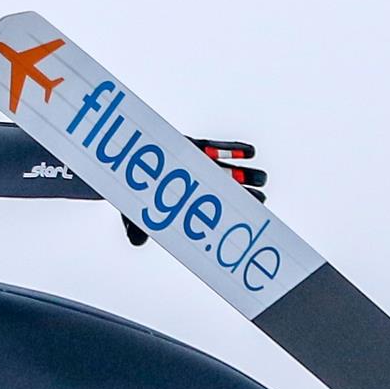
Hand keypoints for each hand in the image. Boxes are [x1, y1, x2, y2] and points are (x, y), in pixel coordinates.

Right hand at [124, 137, 266, 246]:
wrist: (127, 168)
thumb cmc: (135, 197)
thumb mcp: (133, 213)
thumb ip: (136, 228)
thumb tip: (138, 241)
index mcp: (191, 203)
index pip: (219, 207)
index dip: (236, 208)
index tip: (253, 212)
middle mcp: (200, 186)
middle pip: (230, 191)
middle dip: (248, 195)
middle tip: (261, 198)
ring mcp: (200, 166)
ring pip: (230, 171)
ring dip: (249, 174)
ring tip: (262, 178)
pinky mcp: (196, 146)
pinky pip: (219, 148)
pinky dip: (234, 149)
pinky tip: (251, 153)